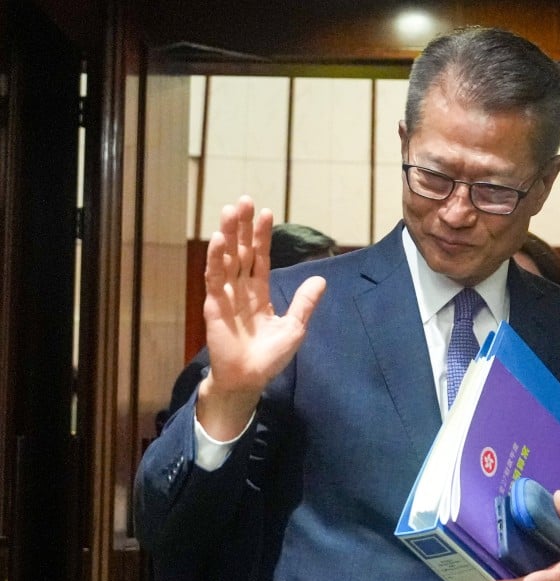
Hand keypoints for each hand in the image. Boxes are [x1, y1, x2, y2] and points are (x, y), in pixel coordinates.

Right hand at [197, 196, 325, 439]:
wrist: (250, 378)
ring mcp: (226, 295)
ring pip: (227, 259)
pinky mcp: (215, 305)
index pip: (260, 257)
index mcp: (259, 293)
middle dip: (242, 226)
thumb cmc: (270, 357)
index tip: (266, 212)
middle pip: (241, 251)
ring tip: (230, 210)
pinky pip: (215, 278)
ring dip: (228, 234)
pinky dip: (217, 259)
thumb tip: (321, 280)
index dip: (261, 236)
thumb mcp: (294, 327)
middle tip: (244, 200)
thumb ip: (305, 303)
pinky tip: (220, 241)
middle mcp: (241, 289)